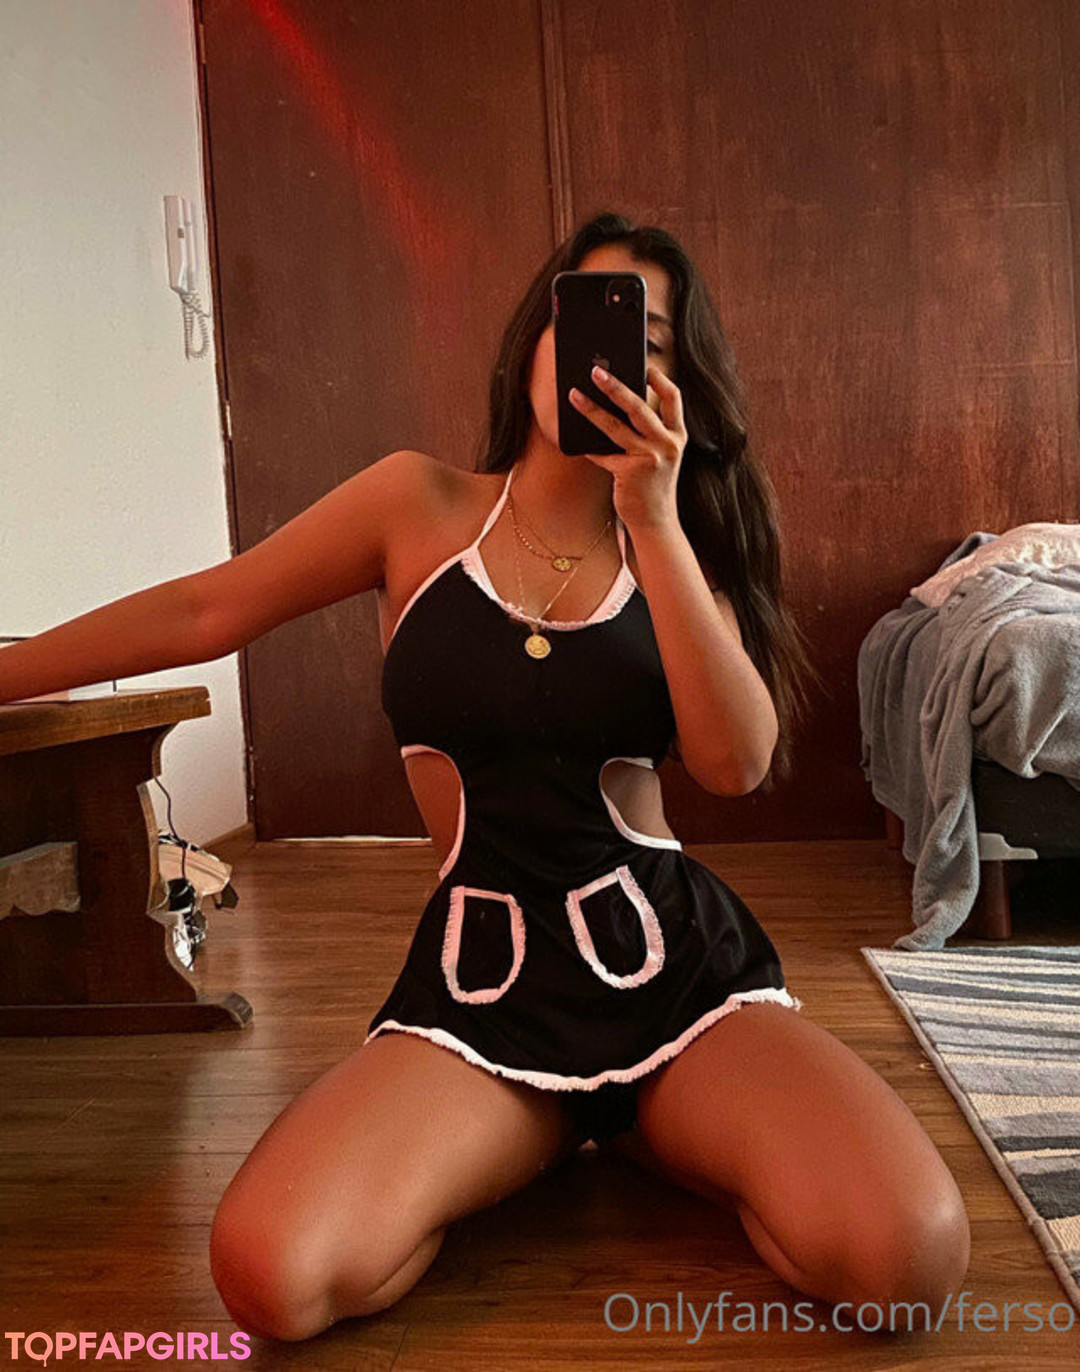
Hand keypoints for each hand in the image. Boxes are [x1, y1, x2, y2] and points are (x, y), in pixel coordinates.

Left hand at [569, 362, 687, 531]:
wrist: (656, 521)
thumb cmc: (652, 485)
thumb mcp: (659, 456)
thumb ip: (647, 433)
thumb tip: (613, 404)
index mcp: (678, 435)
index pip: (673, 397)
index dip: (658, 378)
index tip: (642, 363)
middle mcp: (667, 444)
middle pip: (639, 405)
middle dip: (615, 385)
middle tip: (595, 370)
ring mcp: (651, 458)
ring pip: (614, 426)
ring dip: (591, 409)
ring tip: (573, 395)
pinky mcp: (631, 472)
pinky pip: (603, 454)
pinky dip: (590, 449)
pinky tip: (577, 441)